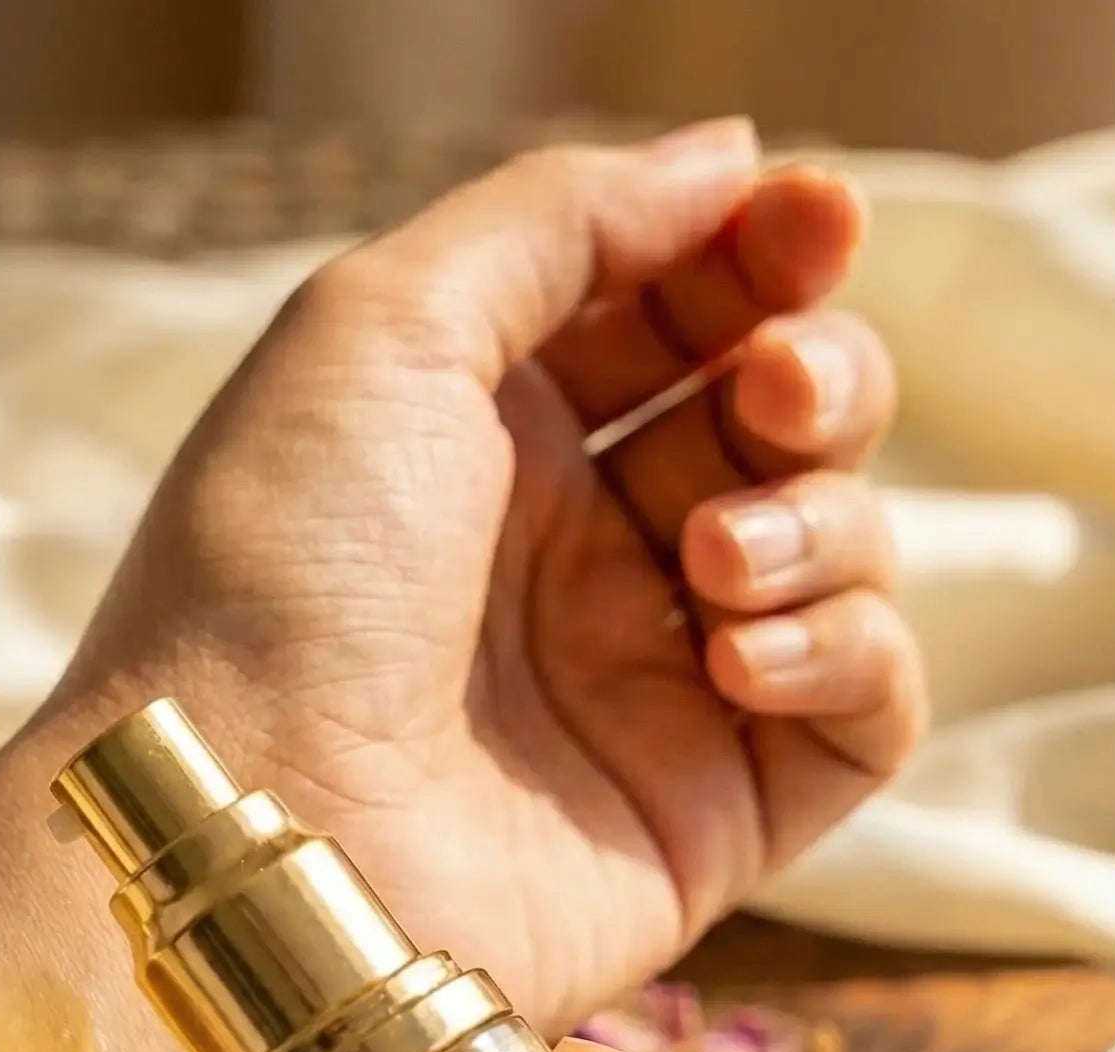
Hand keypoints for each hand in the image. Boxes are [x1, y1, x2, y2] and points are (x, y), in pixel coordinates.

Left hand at [47, 121, 919, 1031]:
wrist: (252, 826)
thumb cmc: (279, 576)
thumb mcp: (379, 332)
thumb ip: (552, 223)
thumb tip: (725, 162)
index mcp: (491, 441)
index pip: (680, 317)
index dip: (760, 257)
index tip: (811, 221)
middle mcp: (571, 559)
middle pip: (779, 423)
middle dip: (815, 375)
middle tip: (775, 387)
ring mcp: (639, 689)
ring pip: (838, 553)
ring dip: (817, 520)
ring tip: (709, 556)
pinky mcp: (703, 816)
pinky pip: (862, 713)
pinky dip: (844, 654)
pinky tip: (736, 655)